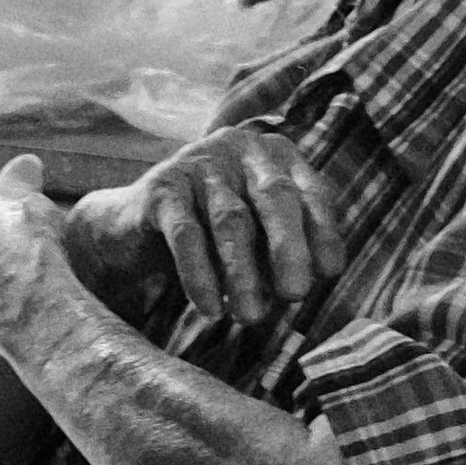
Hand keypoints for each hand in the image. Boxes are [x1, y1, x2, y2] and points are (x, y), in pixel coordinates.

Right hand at [93, 125, 338, 333]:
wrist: (135, 228)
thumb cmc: (214, 235)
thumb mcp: (259, 236)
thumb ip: (286, 249)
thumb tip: (312, 281)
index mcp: (276, 155)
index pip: (310, 192)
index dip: (323, 232)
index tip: (330, 273)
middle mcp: (240, 147)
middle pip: (275, 195)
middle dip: (288, 247)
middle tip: (296, 294)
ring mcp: (198, 162)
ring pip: (231, 219)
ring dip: (243, 272)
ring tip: (251, 317)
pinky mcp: (161, 186)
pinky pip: (186, 234)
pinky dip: (200, 274)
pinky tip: (210, 309)